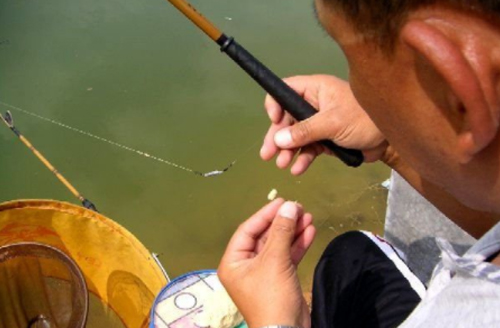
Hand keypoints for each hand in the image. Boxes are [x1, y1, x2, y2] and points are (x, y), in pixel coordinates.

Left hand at [218, 199, 315, 327]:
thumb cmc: (272, 297)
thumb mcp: (275, 261)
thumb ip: (281, 231)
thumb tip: (289, 206)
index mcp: (233, 262)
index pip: (248, 230)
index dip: (265, 214)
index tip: (283, 201)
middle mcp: (245, 266)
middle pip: (264, 236)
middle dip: (282, 222)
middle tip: (299, 207)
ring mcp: (263, 273)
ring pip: (277, 245)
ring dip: (292, 231)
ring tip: (308, 216)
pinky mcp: (280, 279)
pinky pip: (287, 256)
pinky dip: (297, 245)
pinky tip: (309, 231)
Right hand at [260, 74, 387, 174]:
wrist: (389, 139)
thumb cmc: (363, 120)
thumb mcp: (332, 123)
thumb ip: (305, 131)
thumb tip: (279, 139)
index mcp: (315, 89)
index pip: (285, 90)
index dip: (275, 104)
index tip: (274, 121)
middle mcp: (314, 104)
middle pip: (286, 118)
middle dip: (277, 137)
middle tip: (267, 154)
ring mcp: (319, 123)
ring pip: (295, 136)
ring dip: (288, 151)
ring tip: (282, 165)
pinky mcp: (325, 140)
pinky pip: (308, 148)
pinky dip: (302, 158)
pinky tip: (298, 170)